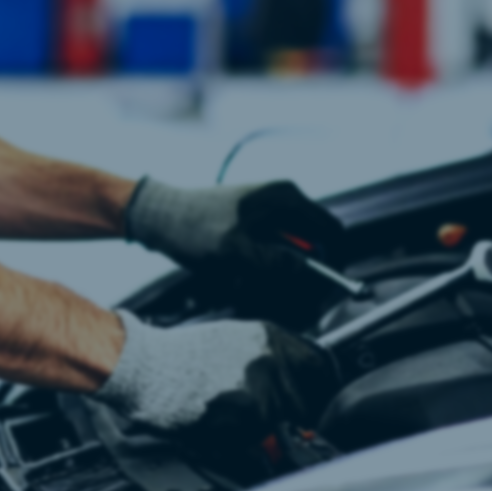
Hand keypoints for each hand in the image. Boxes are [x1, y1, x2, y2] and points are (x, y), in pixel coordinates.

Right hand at [91, 311, 339, 449]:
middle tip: (266, 412)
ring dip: (265, 424)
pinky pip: (260, 436)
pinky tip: (221, 420)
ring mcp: (265, 389)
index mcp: (272, 338)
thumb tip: (297, 377)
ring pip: (283, 421)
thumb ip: (270, 357)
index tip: (317, 396)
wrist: (151, 370)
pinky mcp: (250, 417)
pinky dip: (245, 436)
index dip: (322, 385)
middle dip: (293, 411)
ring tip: (232, 411)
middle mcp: (274, 361)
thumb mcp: (234, 339)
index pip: (321, 365)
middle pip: (309, 399)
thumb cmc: (183, 356)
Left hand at [124, 179, 343, 322]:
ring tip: (245, 281)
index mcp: (287, 198)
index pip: (332, 231)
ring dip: (273, 274)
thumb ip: (272, 262)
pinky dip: (258, 269)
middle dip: (297, 272)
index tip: (325, 290)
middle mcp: (283, 202)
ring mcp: (268, 213)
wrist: (158, 215)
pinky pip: (270, 253)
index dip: (333, 262)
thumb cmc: (193, 227)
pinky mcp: (254, 226)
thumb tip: (303, 272)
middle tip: (276, 292)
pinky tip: (236, 276)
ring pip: (289, 253)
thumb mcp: (234, 250)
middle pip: (312, 245)